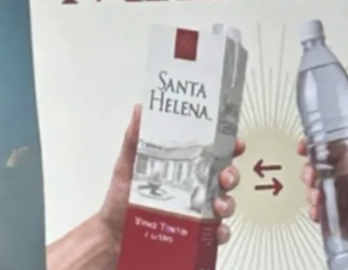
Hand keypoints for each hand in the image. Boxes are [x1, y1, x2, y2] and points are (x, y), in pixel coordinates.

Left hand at [100, 104, 244, 244]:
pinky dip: (221, 232)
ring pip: (225, 205)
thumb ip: (133, 139)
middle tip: (225, 177)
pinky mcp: (195, 235)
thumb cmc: (120, 201)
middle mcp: (193, 189)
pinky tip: (216, 231)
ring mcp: (196, 213)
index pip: (211, 154)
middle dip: (231, 175)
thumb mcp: (126, 166)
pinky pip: (216, 234)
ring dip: (228, 203)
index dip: (227, 146)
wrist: (113, 237)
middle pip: (224, 178)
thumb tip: (139, 110)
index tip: (235, 143)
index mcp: (181, 169)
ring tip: (219, 206)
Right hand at [298, 109, 347, 250]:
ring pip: (310, 190)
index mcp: (344, 164)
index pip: (319, 152)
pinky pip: (316, 212)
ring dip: (310, 192)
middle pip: (310, 171)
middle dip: (306, 172)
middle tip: (313, 175)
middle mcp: (336, 180)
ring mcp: (333, 197)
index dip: (307, 148)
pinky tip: (320, 210)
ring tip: (318, 195)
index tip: (303, 147)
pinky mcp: (332, 215)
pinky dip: (314, 211)